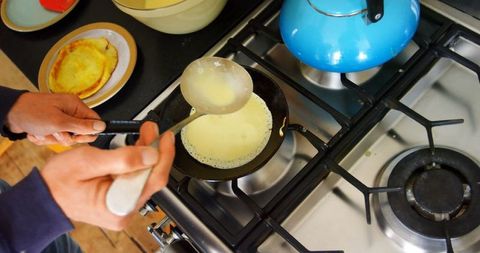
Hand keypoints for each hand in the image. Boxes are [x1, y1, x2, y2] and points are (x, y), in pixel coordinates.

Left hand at [6, 92, 105, 144]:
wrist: (9, 113)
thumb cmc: (32, 113)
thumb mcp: (59, 122)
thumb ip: (82, 126)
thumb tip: (102, 126)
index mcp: (75, 106)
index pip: (94, 122)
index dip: (88, 133)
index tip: (76, 137)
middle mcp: (70, 112)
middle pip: (80, 133)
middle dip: (66, 137)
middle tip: (55, 132)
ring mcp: (60, 119)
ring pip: (66, 138)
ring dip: (52, 139)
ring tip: (42, 131)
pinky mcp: (51, 125)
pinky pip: (55, 138)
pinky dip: (45, 138)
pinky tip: (37, 132)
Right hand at [40, 122, 174, 229]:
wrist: (44, 195)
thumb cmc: (59, 182)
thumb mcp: (89, 162)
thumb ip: (123, 159)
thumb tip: (152, 154)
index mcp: (118, 206)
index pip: (153, 180)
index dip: (164, 156)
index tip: (166, 137)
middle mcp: (124, 210)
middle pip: (151, 177)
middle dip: (155, 150)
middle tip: (152, 129)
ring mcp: (123, 206)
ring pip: (145, 175)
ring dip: (147, 153)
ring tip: (145, 133)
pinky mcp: (121, 199)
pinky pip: (136, 178)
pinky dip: (138, 160)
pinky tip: (138, 146)